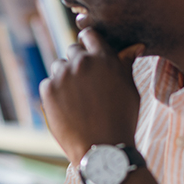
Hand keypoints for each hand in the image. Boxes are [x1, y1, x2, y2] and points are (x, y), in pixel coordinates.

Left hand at [40, 28, 143, 164]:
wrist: (102, 148)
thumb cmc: (121, 119)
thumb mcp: (130, 89)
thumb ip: (125, 64)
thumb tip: (135, 46)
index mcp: (103, 57)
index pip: (89, 35)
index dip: (89, 44)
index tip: (89, 54)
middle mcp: (81, 62)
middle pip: (72, 50)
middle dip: (78, 62)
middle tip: (85, 83)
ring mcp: (63, 76)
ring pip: (59, 66)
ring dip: (65, 77)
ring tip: (77, 98)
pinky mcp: (48, 90)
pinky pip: (47, 84)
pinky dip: (54, 93)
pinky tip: (67, 107)